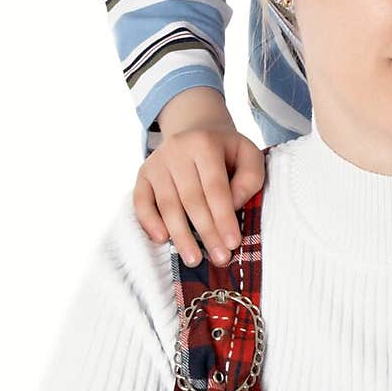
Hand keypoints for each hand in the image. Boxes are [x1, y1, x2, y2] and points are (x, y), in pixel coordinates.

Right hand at [134, 125, 265, 266]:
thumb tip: (233, 205)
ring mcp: (156, 162)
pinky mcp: (143, 174)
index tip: (232, 243)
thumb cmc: (227, 152)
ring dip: (181, 235)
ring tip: (194, 260)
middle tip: (219, 258)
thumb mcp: (248, 155)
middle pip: (192, 199)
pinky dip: (149, 222)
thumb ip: (250, 178)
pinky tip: (162, 240)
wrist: (196, 131)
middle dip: (206, 232)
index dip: (223, 217)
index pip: (215, 187)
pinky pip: (141, 201)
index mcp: (205, 143)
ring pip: (168, 204)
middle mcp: (177, 150)